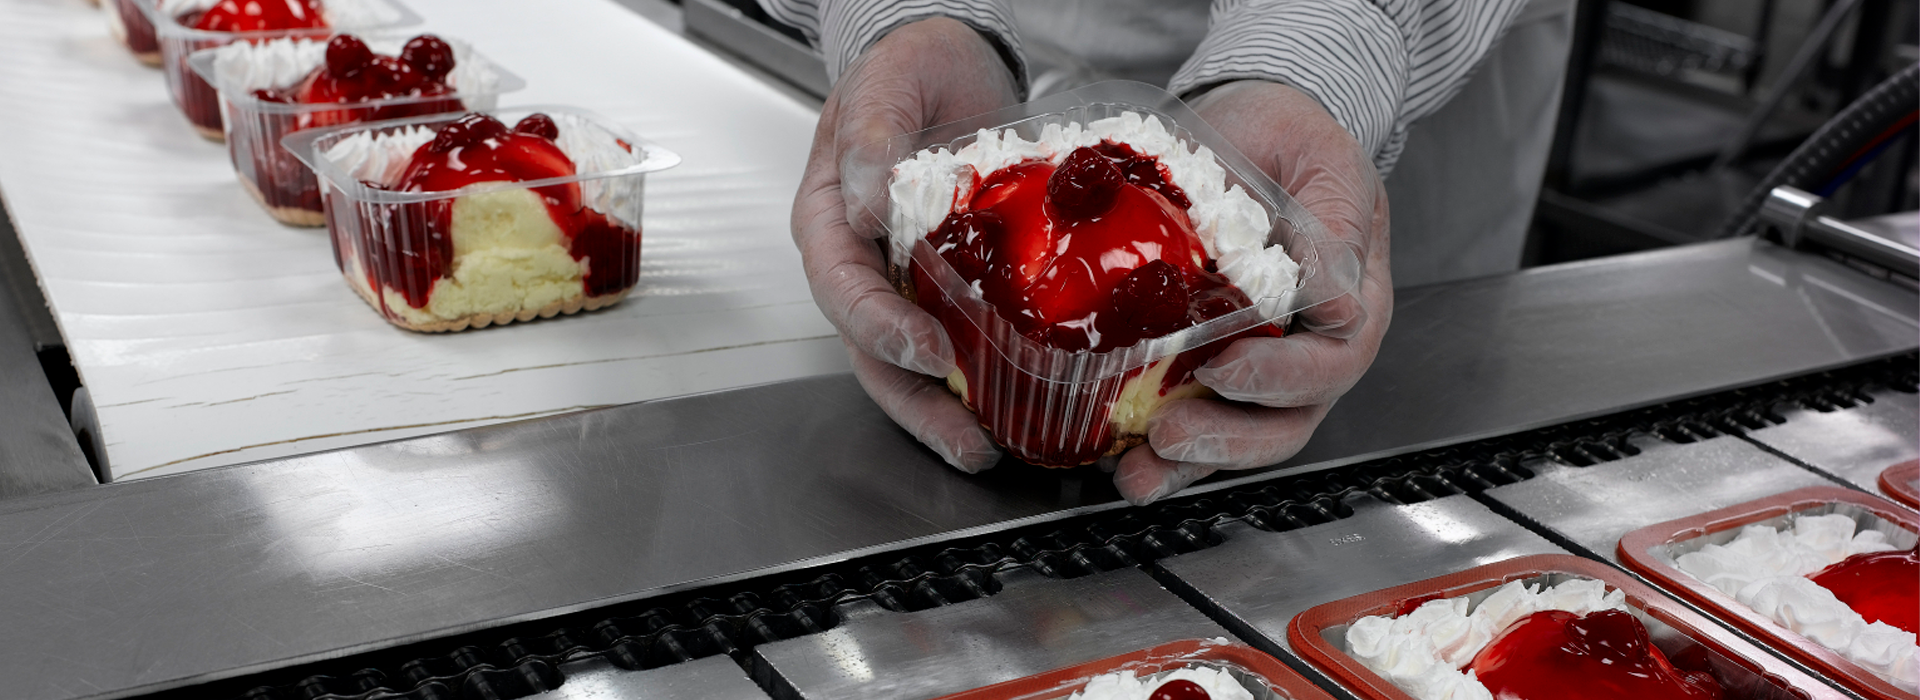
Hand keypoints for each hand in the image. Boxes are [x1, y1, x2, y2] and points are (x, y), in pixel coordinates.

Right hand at [793, 18, 1018, 472]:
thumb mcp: (888, 81)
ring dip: (948, 409)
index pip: (842, 290)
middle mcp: (862, 263)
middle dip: (917, 402)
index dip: (881, 328)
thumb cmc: (907, 67)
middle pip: (873, 349)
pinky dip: (985, 379)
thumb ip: (873, 130)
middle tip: (967, 438)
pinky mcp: (949, 287)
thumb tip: (866, 195)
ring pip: (912, 361)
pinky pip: (961, 341)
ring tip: (992, 446)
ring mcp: (904, 281)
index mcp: (828, 220)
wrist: (950, 61)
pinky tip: (1023, 404)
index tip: (930, 351)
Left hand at [1112, 80, 1394, 504]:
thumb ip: (1332, 226)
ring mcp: (1260, 363)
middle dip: (1227, 438)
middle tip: (1169, 435)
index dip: (1280, 377)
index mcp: (1353, 300)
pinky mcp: (1207, 365)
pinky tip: (1115, 456)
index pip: (1333, 361)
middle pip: (1288, 421)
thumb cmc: (1289, 138)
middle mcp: (1311, 345)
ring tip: (1136, 472)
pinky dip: (1156, 449)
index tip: (1224, 367)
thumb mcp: (1320, 159)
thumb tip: (1335, 298)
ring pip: (1238, 435)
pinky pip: (1192, 419)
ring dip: (1187, 463)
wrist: (1250, 127)